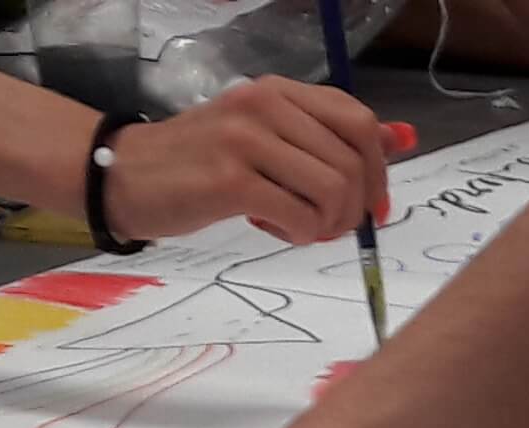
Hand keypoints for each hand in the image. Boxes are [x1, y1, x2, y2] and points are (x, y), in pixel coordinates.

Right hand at [109, 78, 397, 243]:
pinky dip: (301, 234)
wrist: (125, 174)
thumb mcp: (269, 137)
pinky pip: (301, 217)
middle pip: (354, 162)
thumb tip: (403, 137)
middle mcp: (265, 106)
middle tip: (330, 225)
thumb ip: (329, 137)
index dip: (379, 169)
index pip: (359, 122)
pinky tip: (275, 228)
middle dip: (356, 207)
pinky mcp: (230, 181)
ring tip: (301, 227)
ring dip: (329, 224)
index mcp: (280, 92)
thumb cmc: (202, 162)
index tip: (372, 203)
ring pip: (334, 190)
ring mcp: (246, 140)